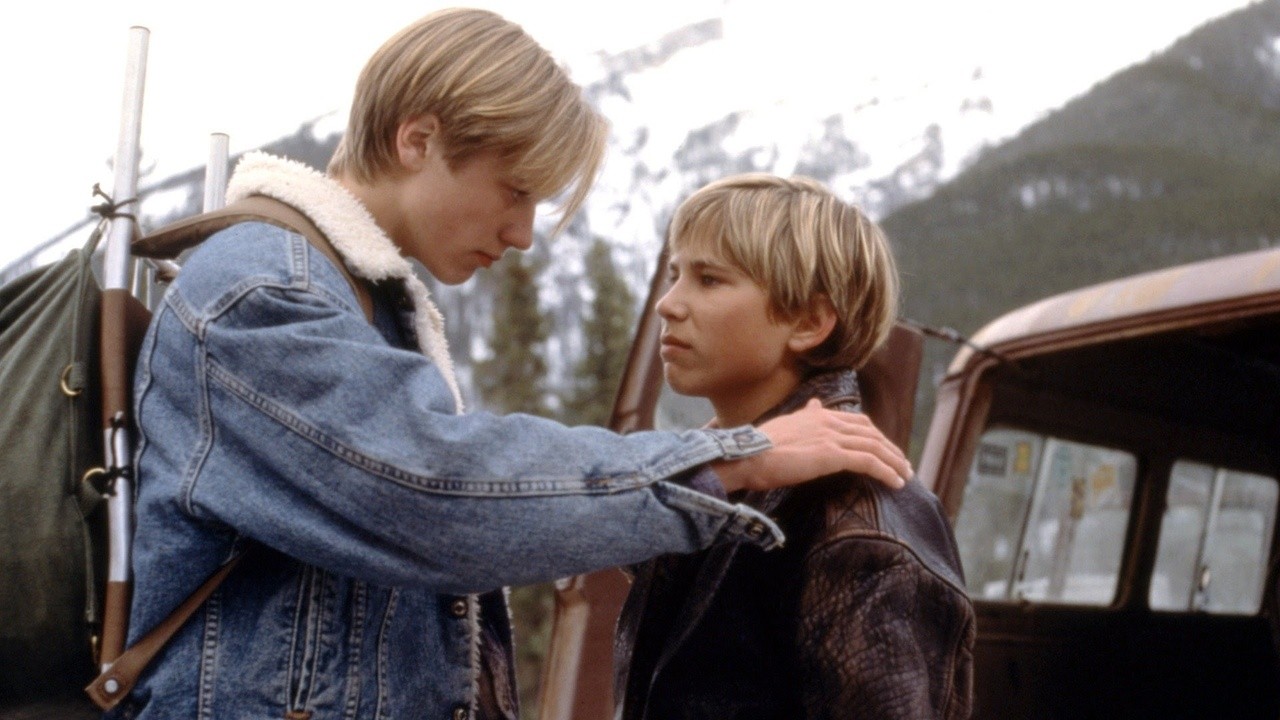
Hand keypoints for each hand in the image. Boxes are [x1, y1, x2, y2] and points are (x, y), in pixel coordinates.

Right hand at [711, 399, 910, 493]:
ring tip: (906, 475)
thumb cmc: (759, 448)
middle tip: (903, 465)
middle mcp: (829, 421)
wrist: (747, 456)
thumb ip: (804, 416)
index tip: (885, 448)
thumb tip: (814, 404)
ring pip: (875, 447)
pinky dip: (887, 472)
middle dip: (891, 449)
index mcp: (818, 415)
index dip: (875, 435)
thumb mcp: (785, 424)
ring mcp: (832, 437)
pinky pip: (869, 462)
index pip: (857, 421)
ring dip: (895, 462)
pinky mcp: (833, 455)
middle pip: (872, 434)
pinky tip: (897, 483)